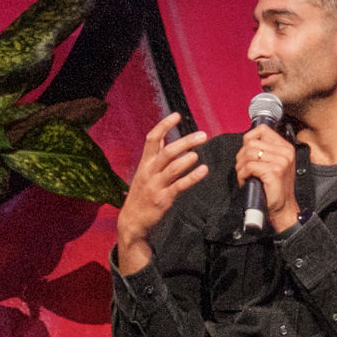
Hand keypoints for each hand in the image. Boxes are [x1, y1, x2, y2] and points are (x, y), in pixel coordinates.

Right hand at [112, 114, 214, 272]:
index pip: (152, 139)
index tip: (177, 116)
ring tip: (197, 153)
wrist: (132, 221)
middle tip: (202, 135)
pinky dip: (192, 177)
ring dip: (186, 159)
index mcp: (145, 163)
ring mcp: (155, 185)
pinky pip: (179, 186)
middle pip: (167, 151)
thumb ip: (155, 156)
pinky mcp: (163, 199)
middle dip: (185, 141)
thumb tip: (164, 138)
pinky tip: (203, 170)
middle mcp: (149, 171)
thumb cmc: (142, 194)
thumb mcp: (144, 172)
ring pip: (172, 168)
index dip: (164, 125)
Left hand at [231, 121, 301, 235]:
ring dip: (240, 166)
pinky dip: (242, 175)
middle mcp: (285, 152)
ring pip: (248, 154)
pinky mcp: (274, 171)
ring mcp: (281, 161)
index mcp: (286, 147)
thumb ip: (265, 150)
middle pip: (251, 143)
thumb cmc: (275, 188)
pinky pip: (249, 166)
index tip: (246, 152)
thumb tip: (246, 142)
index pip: (262, 130)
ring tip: (244, 176)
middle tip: (243, 169)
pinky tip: (246, 181)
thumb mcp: (275, 164)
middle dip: (241, 156)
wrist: (283, 208)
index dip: (249, 139)